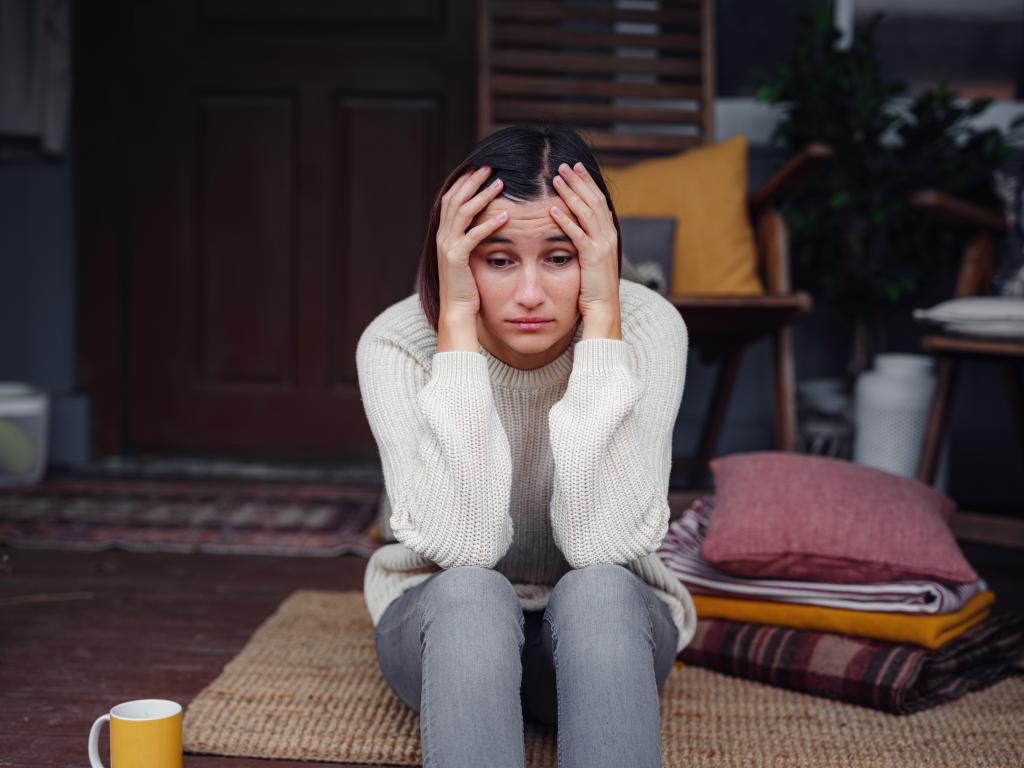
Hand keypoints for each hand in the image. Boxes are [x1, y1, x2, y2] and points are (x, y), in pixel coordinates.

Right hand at [435, 164, 506, 349]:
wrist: (457, 311)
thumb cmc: (467, 286)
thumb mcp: (467, 257)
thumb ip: (470, 238)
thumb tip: (484, 222)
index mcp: (444, 234)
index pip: (451, 199)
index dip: (464, 182)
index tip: (480, 168)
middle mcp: (442, 236)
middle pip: (455, 199)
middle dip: (472, 181)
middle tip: (490, 166)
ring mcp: (447, 247)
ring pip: (463, 213)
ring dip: (482, 196)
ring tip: (500, 183)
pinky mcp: (457, 259)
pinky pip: (473, 237)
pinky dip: (488, 224)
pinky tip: (505, 216)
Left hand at [549, 161, 620, 329]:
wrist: (603, 309)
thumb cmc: (593, 287)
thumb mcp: (591, 259)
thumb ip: (587, 241)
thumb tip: (578, 227)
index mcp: (608, 234)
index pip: (598, 200)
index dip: (586, 183)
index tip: (575, 168)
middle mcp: (608, 235)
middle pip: (593, 200)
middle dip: (578, 181)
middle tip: (564, 164)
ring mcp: (603, 245)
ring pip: (586, 212)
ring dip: (571, 193)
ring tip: (556, 179)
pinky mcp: (593, 257)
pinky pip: (578, 234)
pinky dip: (565, 221)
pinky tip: (552, 210)